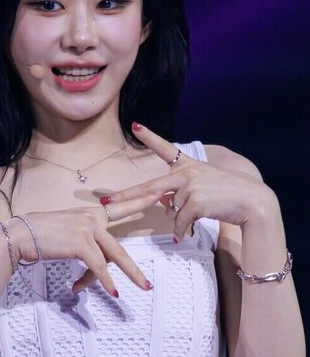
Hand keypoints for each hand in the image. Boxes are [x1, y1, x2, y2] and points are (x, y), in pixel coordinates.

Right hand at [6, 190, 161, 296]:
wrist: (21, 234)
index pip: (120, 207)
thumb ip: (85, 242)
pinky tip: (114, 291)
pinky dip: (106, 281)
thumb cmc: (40, 235)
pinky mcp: (81, 243)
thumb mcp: (68, 232)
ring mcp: (88, 229)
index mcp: (90, 214)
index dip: (139, 202)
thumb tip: (95, 262)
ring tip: (142, 287)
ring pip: (113, 258)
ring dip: (128, 275)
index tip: (157, 195)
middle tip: (150, 278)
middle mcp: (92, 218)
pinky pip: (98, 266)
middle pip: (119, 246)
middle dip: (135, 266)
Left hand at [99, 122, 272, 242]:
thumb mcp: (202, 186)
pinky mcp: (194, 201)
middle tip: (105, 201)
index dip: (149, 136)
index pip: (165, 148)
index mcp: (187, 165)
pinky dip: (181, 230)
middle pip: (149, 188)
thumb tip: (161, 204)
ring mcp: (189, 186)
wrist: (252, 202)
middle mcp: (186, 172)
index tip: (135, 125)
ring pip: (171, 211)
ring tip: (203, 211)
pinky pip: (178, 222)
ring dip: (181, 218)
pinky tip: (188, 232)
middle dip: (125, 197)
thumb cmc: (227, 195)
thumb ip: (180, 192)